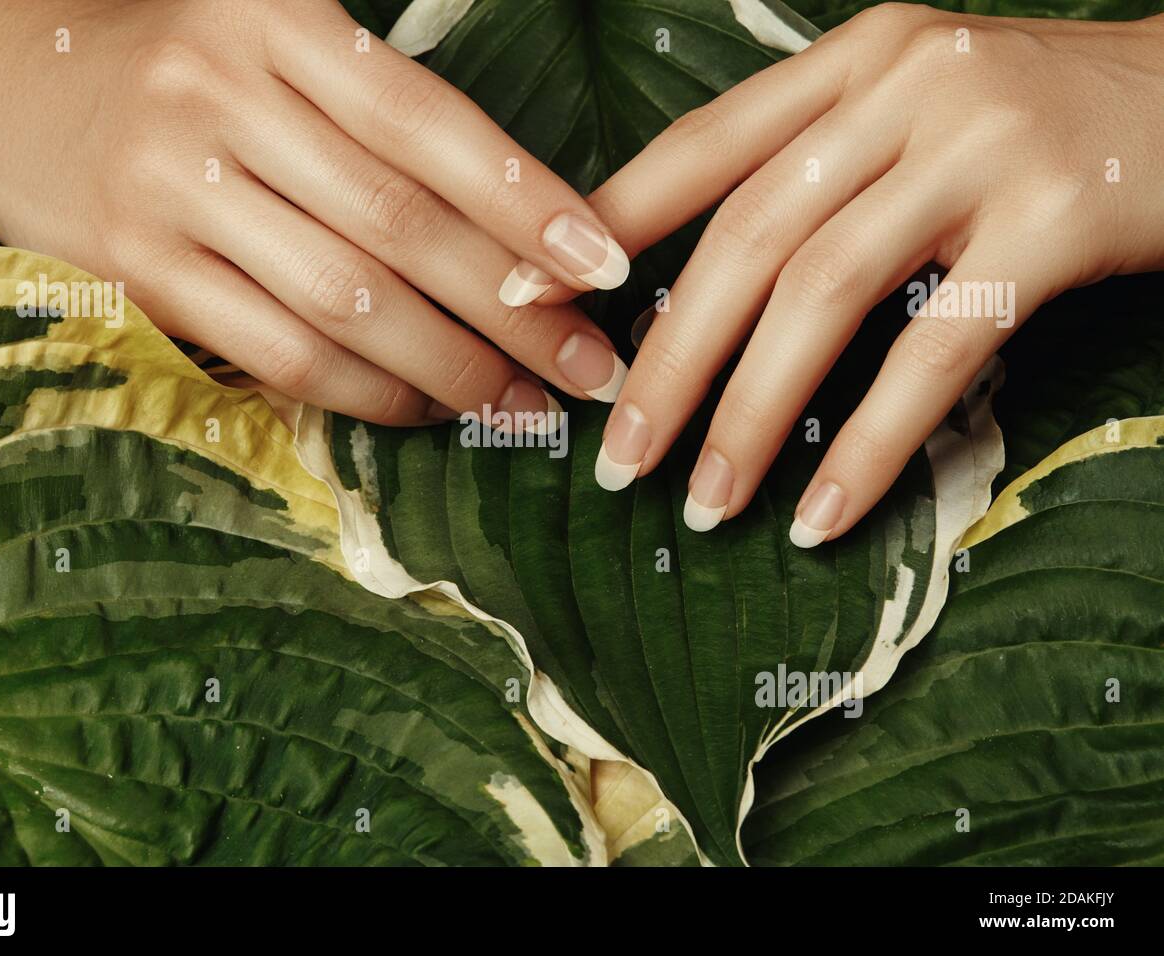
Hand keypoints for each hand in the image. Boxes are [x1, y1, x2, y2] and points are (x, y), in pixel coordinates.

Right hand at [0, 0, 631, 424]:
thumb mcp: (274, 48)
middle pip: (400, 223)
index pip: (430, 122)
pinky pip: (278, 352)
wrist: (2, 80)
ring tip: (525, 407)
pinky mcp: (136, 270)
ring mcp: (171, 187)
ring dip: (452, 367)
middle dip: (514, 309)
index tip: (606, 265)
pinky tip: (427, 410)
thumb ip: (378, 119)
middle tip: (591, 370)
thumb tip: (522, 230)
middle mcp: (223, 96)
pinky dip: (366, 393)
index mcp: (278, 22)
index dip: (528, 200)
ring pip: (345, 301)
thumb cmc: (179, 69)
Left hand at [561, 5, 1163, 542]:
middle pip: (746, 237)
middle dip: (668, 360)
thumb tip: (698, 290)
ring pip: (824, 293)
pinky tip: (820, 513)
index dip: (601, 230)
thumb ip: (812, 174)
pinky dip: (868, 443)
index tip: (522, 303)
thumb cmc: (1037, 128)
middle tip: (619, 458)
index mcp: (851, 61)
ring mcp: (982, 144)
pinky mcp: (1057, 218)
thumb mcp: (911, 118)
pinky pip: (935, 351)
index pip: (698, 150)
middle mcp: (904, 86)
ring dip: (752, 413)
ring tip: (707, 506)